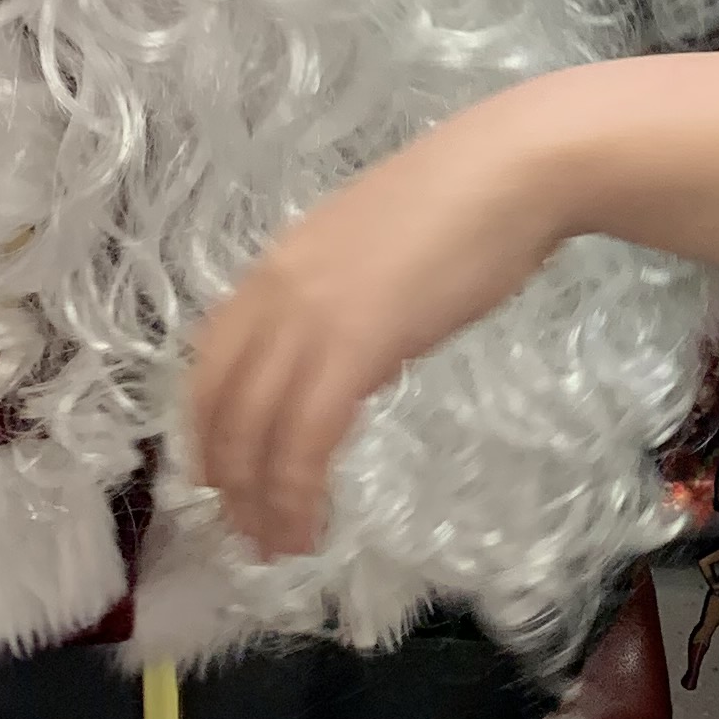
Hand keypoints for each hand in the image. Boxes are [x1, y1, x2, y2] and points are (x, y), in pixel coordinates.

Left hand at [187, 86, 577, 559]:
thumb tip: (351, 356)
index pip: (210, 363)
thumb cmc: (463, 204)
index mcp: (275, 267)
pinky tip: (313, 524)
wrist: (511, 172)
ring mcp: (309, 317)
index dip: (206, 429)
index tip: (220, 477)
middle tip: (245, 532)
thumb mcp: (375, 257)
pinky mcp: (353, 346)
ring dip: (259, 501)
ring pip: (255, 432)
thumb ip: (344, 303)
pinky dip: (298, 493)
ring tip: (277, 545)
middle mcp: (274, 292)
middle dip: (225, 480)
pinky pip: (304, 439)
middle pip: (221, 405)